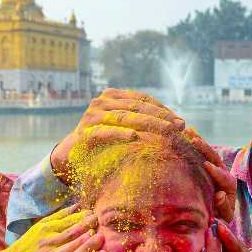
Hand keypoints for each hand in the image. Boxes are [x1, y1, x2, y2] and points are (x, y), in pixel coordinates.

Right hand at [50, 89, 185, 176]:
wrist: (71, 155)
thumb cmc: (103, 143)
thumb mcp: (122, 127)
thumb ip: (141, 120)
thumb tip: (178, 124)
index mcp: (112, 96)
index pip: (142, 99)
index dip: (163, 109)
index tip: (181, 122)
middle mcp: (101, 102)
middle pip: (137, 107)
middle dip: (161, 117)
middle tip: (180, 127)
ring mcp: (92, 116)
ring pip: (125, 117)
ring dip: (149, 124)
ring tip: (167, 132)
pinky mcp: (85, 133)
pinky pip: (106, 132)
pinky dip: (120, 134)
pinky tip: (134, 137)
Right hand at [213, 219, 251, 251]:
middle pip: (238, 249)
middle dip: (229, 240)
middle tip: (219, 232)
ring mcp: (241, 251)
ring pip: (233, 239)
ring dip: (224, 230)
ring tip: (213, 221)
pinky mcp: (235, 244)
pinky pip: (228, 235)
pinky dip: (221, 227)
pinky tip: (212, 219)